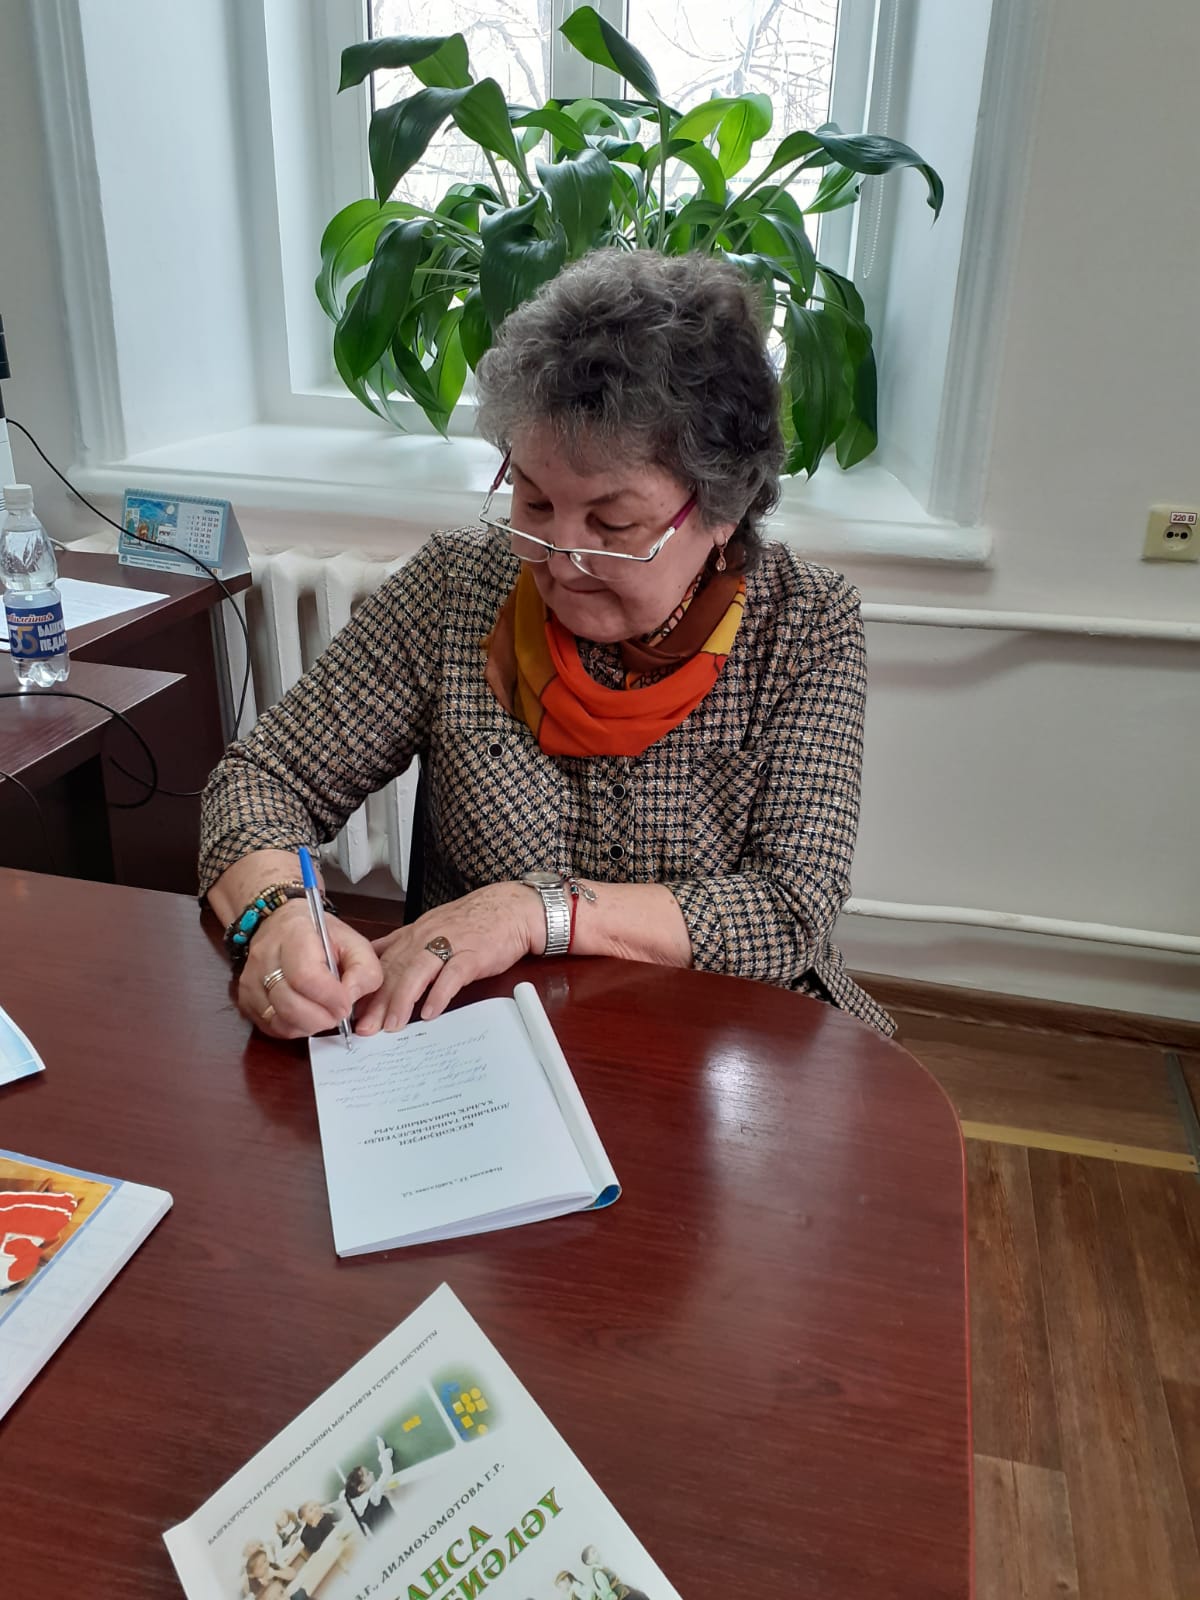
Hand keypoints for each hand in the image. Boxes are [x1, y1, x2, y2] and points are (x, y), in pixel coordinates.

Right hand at [238, 899, 382, 1039]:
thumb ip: (364, 969)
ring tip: (324, 1014)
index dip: (330, 997)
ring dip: (309, 1025)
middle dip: (322, 1017)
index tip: (346, 1004)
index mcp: (294, 934)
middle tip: (338, 1013)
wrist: (279, 924)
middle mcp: (264, 957)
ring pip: (279, 1020)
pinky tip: (308, 1016)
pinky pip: (271, 1027)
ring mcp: (250, 980)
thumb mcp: (353, 942)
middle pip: (289, 1004)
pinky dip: (294, 1028)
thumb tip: (350, 998)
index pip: (305, 976)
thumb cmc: (319, 934)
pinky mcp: (245, 999)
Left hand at [353, 882, 543, 1033]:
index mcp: (414, 934)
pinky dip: (439, 994)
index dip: (366, 989)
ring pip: (417, 973)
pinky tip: (430, 1013)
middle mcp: (426, 938)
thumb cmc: (473, 922)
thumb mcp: (431, 928)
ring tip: (392, 1025)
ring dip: (402, 1000)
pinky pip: (452, 976)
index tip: (354, 1011)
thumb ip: (405, 945)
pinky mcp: (472, 954)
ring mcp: (449, 945)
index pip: (382, 963)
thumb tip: (377, 960)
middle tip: (365, 1027)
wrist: (510, 909)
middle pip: (395, 971)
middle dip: (377, 1002)